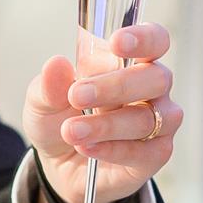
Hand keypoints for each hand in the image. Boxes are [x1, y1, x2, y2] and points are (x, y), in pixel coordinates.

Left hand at [24, 22, 182, 202]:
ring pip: (148, 119)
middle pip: (156, 79)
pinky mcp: (155, 155)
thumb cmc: (60, 120)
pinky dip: (113, 150)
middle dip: (116, 86)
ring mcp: (159, 123)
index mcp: (132, 62)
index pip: (155, 40)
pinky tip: (87, 148)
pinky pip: (145, 152)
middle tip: (77, 95)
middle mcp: (152, 89)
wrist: (60, 164)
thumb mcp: (43, 101)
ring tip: (71, 130)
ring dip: (106, 124)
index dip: (143, 38)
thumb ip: (49, 85)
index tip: (116, 42)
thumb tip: (56, 64)